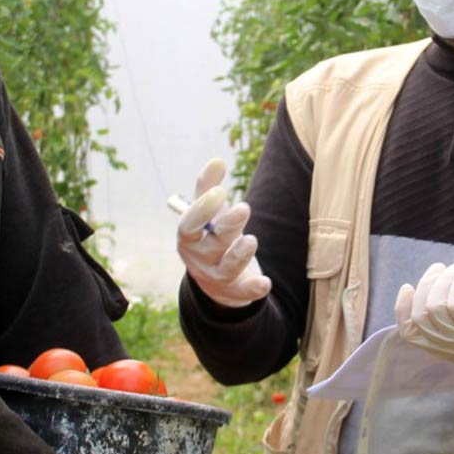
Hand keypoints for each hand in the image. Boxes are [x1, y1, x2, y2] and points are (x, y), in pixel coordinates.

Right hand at [175, 157, 270, 308]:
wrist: (217, 280)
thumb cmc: (211, 237)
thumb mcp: (208, 214)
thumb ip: (209, 188)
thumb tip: (217, 160)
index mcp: (189, 238)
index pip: (189, 226)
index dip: (202, 210)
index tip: (219, 192)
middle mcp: (199, 260)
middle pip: (213, 244)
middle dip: (228, 226)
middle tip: (244, 208)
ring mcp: (217, 277)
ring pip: (228, 268)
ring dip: (240, 255)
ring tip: (251, 240)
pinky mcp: (236, 292)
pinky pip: (244, 292)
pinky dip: (254, 289)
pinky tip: (265, 283)